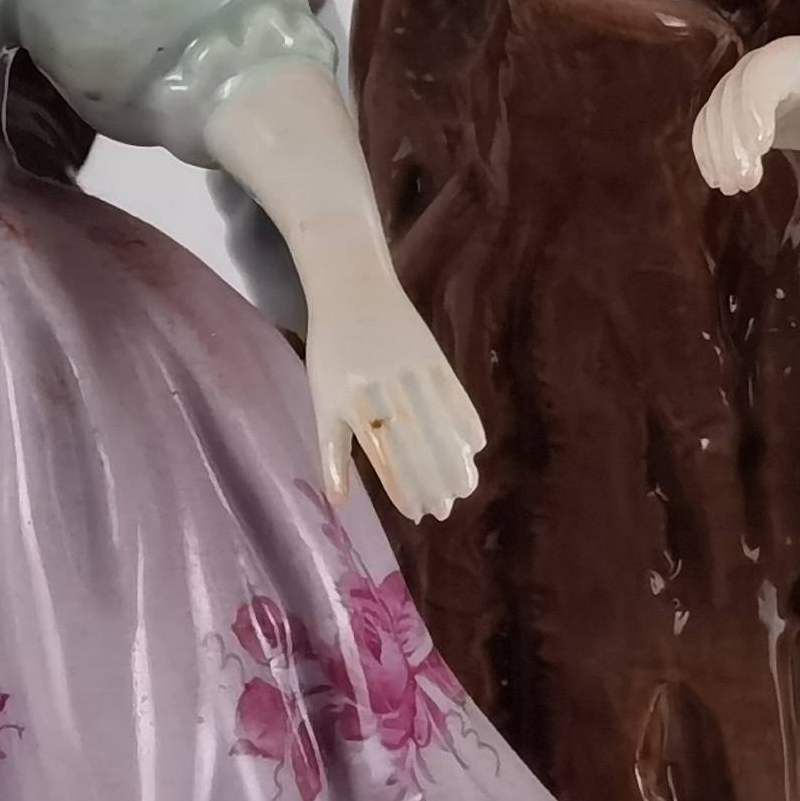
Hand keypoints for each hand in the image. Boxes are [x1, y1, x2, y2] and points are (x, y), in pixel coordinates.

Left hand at [304, 270, 486, 521]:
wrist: (352, 288)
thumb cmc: (333, 351)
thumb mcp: (323, 400)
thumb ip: (333, 452)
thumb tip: (338, 503)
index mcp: (353, 402)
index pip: (382, 453)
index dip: (400, 485)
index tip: (415, 512)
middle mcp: (384, 389)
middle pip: (414, 442)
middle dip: (431, 480)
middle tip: (446, 510)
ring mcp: (412, 371)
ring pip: (437, 423)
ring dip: (453, 458)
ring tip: (466, 486)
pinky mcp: (433, 355)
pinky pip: (454, 393)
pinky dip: (466, 419)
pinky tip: (476, 445)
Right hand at [689, 35, 799, 198]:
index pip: (762, 77)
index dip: (753, 109)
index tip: (758, 149)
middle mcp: (765, 63)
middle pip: (732, 96)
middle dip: (732, 141)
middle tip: (743, 183)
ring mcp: (747, 82)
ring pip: (716, 111)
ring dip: (717, 150)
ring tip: (731, 187)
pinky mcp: (740, 103)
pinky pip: (712, 122)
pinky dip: (709, 149)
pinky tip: (718, 179)